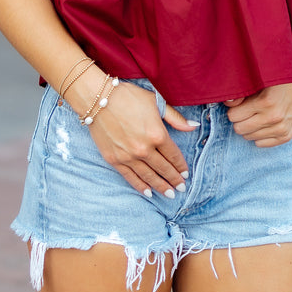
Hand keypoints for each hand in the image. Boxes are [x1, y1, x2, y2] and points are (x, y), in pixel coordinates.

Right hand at [88, 81, 196, 196]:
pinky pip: (130, 177)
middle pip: (164, 169)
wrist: (97, 99)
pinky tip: (148, 193)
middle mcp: (144, 149)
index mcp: (157, 134)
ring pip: (149, 177)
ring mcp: (128, 156)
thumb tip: (194, 126)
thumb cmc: (128, 96)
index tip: (185, 174)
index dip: (181, 166)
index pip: (173, 156)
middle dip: (174, 180)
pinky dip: (140, 186)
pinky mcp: (114, 160)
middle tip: (181, 188)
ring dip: (161, 186)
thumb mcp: (155, 101)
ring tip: (169, 194)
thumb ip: (175, 118)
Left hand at [225, 82, 291, 147]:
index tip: (240, 106)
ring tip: (257, 116)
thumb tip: (227, 103)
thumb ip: (240, 93)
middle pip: (239, 129)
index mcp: (265, 102)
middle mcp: (273, 117)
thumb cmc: (275, 84)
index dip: (234, 110)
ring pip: (249, 137)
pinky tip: (263, 125)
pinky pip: (261, 144)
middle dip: (239, 120)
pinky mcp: (286, 136)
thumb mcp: (257, 82)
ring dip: (249, 128)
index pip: (233, 116)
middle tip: (246, 112)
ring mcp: (281, 128)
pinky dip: (259, 135)